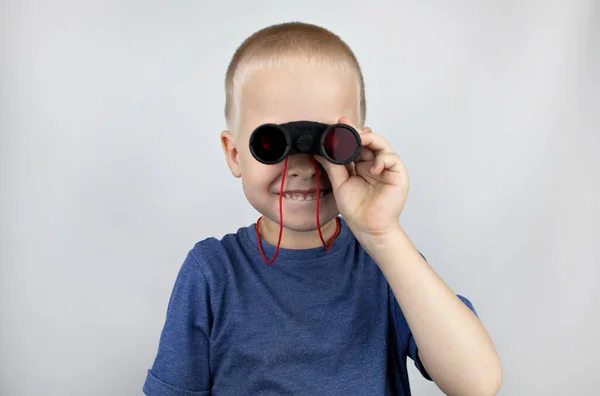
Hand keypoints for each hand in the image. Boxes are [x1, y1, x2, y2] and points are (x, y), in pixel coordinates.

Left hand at [316, 117, 408, 237]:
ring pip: (381, 145)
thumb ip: (333, 166)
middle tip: (346, 127)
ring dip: (370, 139)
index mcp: (360, 165)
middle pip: (369, 141)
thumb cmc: (356, 208)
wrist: (368, 227)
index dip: (348, 133)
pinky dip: (382, 159)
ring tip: (359, 140)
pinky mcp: (398, 174)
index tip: (339, 123)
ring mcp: (386, 168)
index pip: (355, 144)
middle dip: (358, 133)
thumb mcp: (340, 183)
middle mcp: (373, 163)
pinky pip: (392, 158)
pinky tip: (372, 168)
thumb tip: (321, 150)